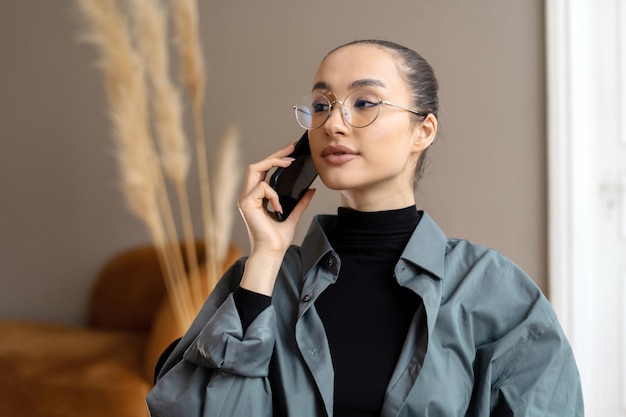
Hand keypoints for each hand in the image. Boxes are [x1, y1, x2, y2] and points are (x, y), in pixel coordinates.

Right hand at [237, 143, 314, 294]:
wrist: (272, 253)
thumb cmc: (278, 239)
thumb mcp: (293, 215)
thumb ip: (300, 202)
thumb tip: (310, 190)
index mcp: (257, 198)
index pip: (263, 171)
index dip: (276, 158)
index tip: (291, 151)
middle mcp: (248, 196)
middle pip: (257, 165)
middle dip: (274, 154)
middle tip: (292, 148)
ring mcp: (246, 199)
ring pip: (254, 169)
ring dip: (273, 163)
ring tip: (288, 164)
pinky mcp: (247, 204)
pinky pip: (262, 188)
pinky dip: (274, 194)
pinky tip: (279, 207)